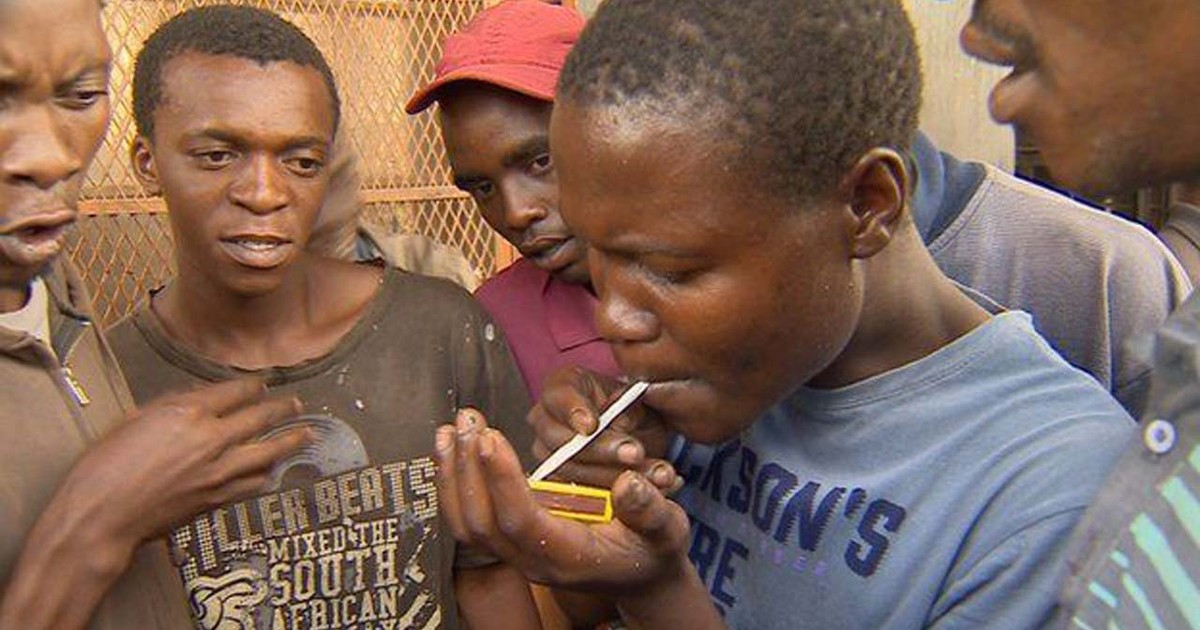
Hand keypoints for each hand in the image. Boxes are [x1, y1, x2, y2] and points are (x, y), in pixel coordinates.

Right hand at [62, 378, 309, 550]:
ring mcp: (218, 471)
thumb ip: (174, 407)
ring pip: (267, 452)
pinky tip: (273, 471)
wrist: (102, 516)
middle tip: (297, 404)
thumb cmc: (105, 465)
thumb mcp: (136, 420)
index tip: (263, 384)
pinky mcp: (218, 498)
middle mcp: (210, 439)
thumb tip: (203, 400)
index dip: (253, 387)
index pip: (234, 393)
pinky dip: (266, 475)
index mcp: (187, 413)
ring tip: (307, 434)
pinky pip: (254, 483)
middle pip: (259, 418)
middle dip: (282, 409)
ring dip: (290, 441)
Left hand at [437, 408, 691, 597]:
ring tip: (450, 430)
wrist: (642, 576)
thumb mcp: (668, 530)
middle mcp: (535, 561)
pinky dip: (456, 483)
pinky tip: (453, 449)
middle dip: (469, 469)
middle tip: (467, 421)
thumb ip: (651, 509)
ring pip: (468, 523)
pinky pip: (471, 518)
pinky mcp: (511, 542)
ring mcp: (519, 555)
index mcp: (569, 557)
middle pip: (483, 522)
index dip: (501, 480)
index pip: (520, 521)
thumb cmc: (654, 549)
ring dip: (454, 474)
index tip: (491, 437)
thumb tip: (628, 483)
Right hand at [529, 367, 678, 490]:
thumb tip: (619, 425)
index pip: (558, 397)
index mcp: (561, 389)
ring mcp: (547, 455)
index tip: (591, 426)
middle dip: (601, 450)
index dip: (573, 411)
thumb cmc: (631, 412)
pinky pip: (579, 494)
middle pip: (561, 440)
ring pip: (571, 471)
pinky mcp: (557, 484)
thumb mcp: (639, 403)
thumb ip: (629, 409)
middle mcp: (545, 420)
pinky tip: (645, 491)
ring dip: (614, 476)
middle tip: (634, 454)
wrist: (637, 436)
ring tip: (654, 475)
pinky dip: (615, 494)